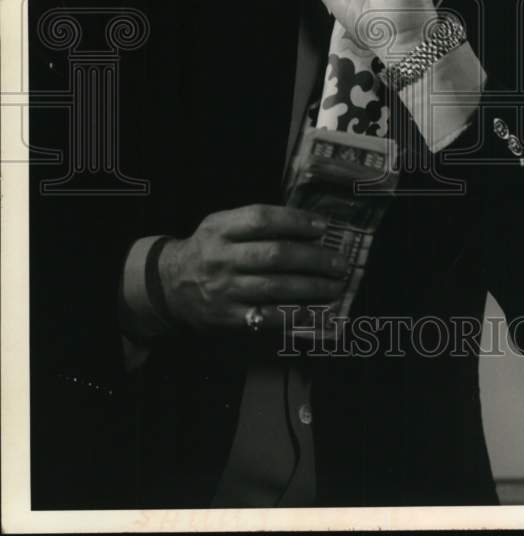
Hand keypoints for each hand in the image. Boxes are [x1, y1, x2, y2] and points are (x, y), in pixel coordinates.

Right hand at [157, 204, 347, 332]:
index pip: (262, 219)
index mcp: (220, 228)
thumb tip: (309, 229)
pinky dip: (293, 314)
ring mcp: (224, 289)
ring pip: (275, 287)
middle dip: (314, 259)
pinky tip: (314, 310)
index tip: (323, 227)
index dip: (295, 221)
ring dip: (312, 287)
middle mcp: (221, 257)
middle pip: (275, 255)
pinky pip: (266, 317)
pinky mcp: (228, 317)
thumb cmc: (209, 249)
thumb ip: (256, 223)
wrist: (171, 285)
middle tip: (339, 263)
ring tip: (335, 286)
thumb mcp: (221, 225)